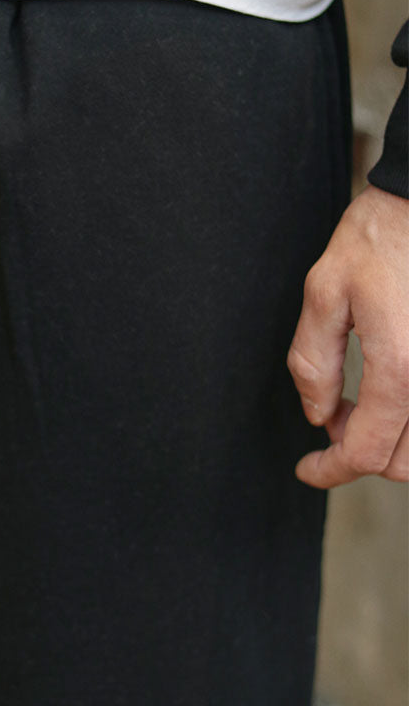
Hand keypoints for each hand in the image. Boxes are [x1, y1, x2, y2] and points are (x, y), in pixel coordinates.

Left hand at [287, 184, 408, 487]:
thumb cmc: (382, 236)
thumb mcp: (325, 292)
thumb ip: (314, 363)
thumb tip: (317, 415)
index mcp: (402, 367)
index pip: (365, 451)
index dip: (329, 470)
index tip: (306, 468)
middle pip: (403, 462)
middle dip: (360, 454)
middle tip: (333, 418)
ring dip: (393, 442)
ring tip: (362, 404)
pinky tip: (396, 393)